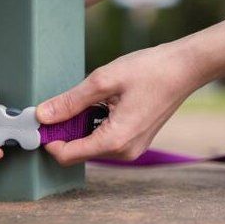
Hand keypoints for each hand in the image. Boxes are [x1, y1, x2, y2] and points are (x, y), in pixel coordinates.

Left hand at [35, 41, 202, 165]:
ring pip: (90, 144)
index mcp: (114, 141)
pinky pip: (105, 139)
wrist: (185, 68)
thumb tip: (43, 116)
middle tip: (59, 103)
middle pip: (77, 151)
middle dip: (63, 131)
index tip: (39, 120)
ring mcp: (132, 149)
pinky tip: (102, 102)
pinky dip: (95, 124)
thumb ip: (70, 102)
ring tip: (88, 97)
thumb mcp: (103, 80)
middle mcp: (124, 152)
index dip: (48, 139)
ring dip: (80, 126)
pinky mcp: (135, 140)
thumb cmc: (149, 71)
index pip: (66, 155)